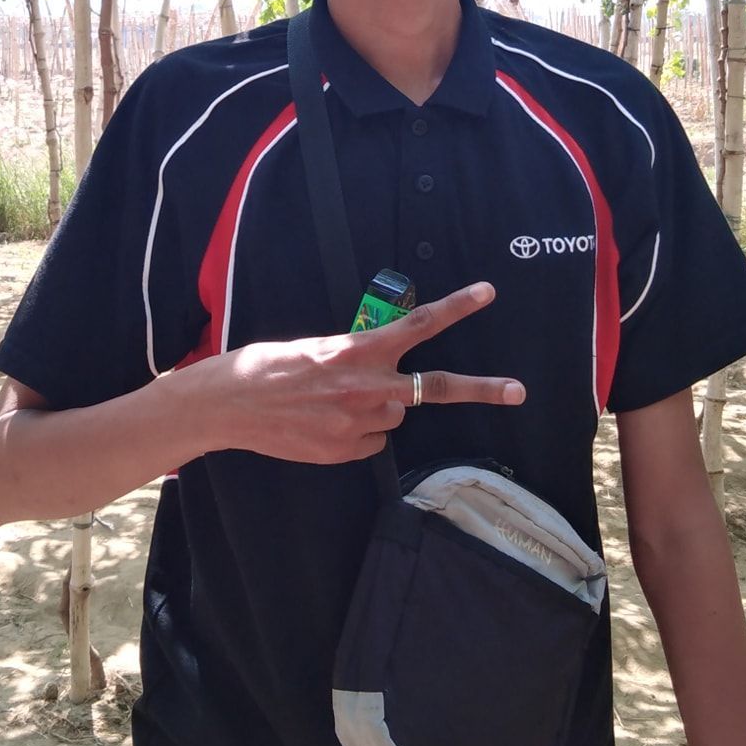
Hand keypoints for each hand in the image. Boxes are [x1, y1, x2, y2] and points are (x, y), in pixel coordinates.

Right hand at [172, 280, 525, 467]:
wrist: (227, 405)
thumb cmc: (265, 366)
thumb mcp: (316, 348)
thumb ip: (356, 358)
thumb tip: (380, 376)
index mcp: (357, 351)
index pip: (417, 325)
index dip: (456, 308)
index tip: (487, 293)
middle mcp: (365, 387)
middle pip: (435, 388)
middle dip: (481, 389)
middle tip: (518, 391)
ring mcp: (357, 424)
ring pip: (393, 417)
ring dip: (377, 409)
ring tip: (332, 402)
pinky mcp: (344, 452)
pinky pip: (370, 442)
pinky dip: (356, 435)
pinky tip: (322, 425)